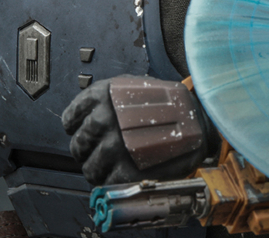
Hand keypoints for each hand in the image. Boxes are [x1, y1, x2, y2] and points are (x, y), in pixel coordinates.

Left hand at [62, 75, 212, 185]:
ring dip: (97, 170)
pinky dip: (112, 182)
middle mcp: (104, 119)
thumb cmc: (168, 102)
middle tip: (98, 153)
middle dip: (86, 152)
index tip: (81, 132)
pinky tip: (121, 175)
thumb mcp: (134, 86)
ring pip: (89, 167)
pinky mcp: (126, 169)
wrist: (197, 118)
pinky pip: (107, 182)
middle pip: (77, 146)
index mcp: (102, 95)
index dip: (75, 129)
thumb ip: (109, 100)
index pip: (70, 119)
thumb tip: (89, 118)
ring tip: (111, 167)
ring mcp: (114, 145)